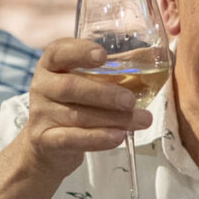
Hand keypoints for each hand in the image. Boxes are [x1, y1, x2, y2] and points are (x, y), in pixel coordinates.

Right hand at [18, 38, 152, 177]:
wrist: (49, 146)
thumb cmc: (75, 107)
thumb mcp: (86, 85)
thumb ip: (111, 73)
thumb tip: (157, 61)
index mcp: (52, 66)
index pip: (58, 51)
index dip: (80, 51)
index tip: (103, 55)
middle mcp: (42, 87)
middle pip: (70, 87)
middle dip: (104, 93)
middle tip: (131, 100)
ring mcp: (41, 114)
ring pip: (78, 116)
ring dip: (113, 119)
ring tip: (141, 120)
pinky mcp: (45, 139)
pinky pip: (72, 138)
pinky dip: (97, 138)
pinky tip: (118, 137)